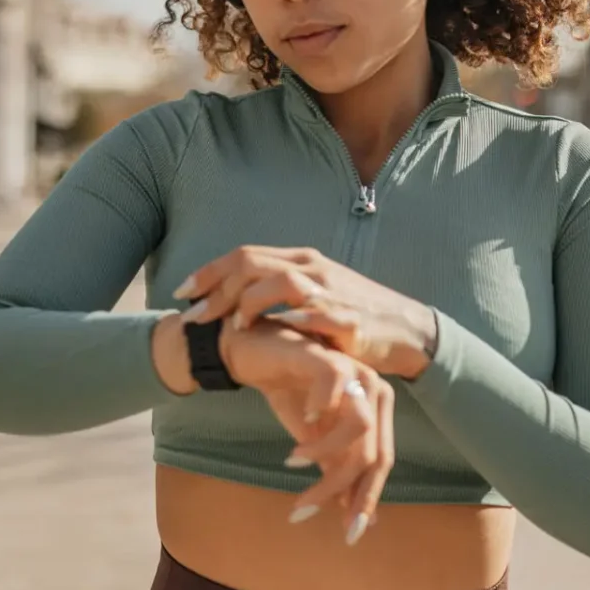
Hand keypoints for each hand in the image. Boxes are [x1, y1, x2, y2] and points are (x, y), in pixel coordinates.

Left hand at [176, 246, 436, 379]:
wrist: (407, 330)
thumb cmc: (354, 316)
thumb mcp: (315, 293)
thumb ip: (278, 292)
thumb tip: (233, 298)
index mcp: (301, 260)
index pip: (244, 255)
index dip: (208, 272)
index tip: (181, 292)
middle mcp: (313, 269)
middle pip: (252, 266)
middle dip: (216, 290)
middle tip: (193, 316)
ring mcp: (331, 292)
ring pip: (279, 283)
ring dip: (248, 303)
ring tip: (231, 327)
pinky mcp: (348, 320)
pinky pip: (315, 315)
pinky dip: (289, 321)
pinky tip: (268, 334)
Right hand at [217, 322, 395, 543]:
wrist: (252, 353)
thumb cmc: (288, 393)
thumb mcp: (314, 441)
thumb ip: (338, 470)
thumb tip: (361, 518)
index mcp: (377, 409)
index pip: (381, 461)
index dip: (367, 499)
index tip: (348, 534)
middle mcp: (374, 388)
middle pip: (372, 452)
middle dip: (340, 488)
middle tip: (304, 509)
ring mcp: (354, 370)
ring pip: (359, 429)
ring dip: (324, 456)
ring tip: (292, 464)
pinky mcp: (328, 358)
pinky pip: (334, 394)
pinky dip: (316, 423)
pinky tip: (294, 437)